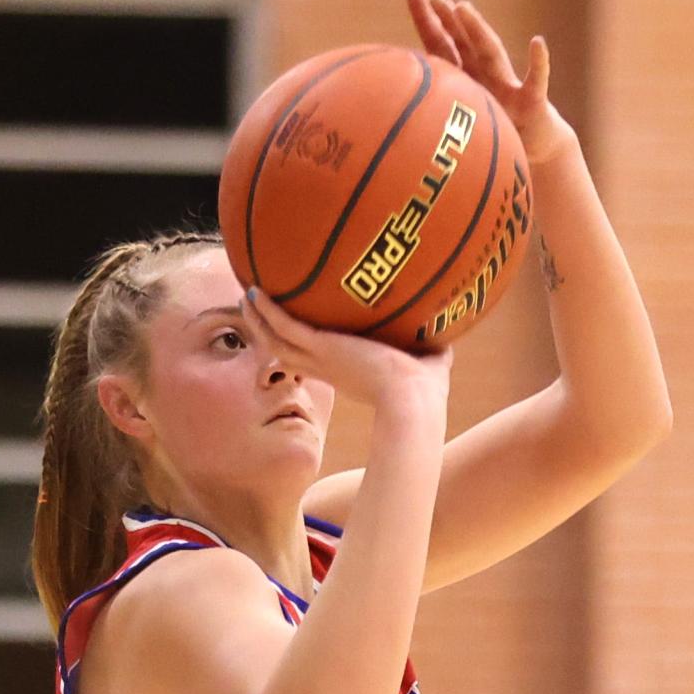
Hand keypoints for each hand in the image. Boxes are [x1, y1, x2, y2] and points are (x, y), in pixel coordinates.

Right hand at [240, 285, 453, 415]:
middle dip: (269, 331)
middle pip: (285, 351)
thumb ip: (433, 345)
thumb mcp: (431, 363)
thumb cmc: (426, 393)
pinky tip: (254, 291)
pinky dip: (268, 311)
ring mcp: (321, 359)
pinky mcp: (322, 347)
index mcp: (346, 372)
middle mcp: (328, 367)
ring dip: (259, 319)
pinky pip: (285, 326)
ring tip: (246, 297)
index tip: (291, 331)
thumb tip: (447, 327)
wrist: (413, 402)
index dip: (300, 346)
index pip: (315, 360)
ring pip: (276, 340)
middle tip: (256, 310)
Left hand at [406, 0, 575, 167]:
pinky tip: (537, 43)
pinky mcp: (532, 103)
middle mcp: (484, 77)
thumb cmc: (497, 140)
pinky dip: (539, 63)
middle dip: (448, 18)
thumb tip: (391, 118)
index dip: (426, 20)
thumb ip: (435, 120)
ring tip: (463, 7)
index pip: (441, 45)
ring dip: (476, 30)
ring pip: (491, 54)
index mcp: (464, 82)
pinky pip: (536, 81)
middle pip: (463, 43)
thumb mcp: (461, 133)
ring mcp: (508, 87)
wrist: (538, 151)